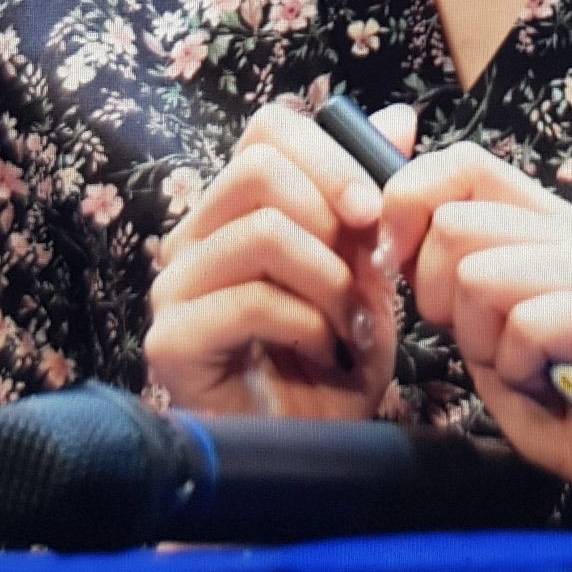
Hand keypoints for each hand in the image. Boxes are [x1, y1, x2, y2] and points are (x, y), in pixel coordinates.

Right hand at [145, 101, 417, 419]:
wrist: (313, 456)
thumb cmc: (336, 362)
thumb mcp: (370, 269)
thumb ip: (374, 195)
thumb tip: (400, 116)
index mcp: (235, 210)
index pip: (268, 130)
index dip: (330, 157)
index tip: (373, 209)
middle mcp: (192, 239)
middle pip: (261, 168)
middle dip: (333, 217)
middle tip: (368, 275)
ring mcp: (173, 289)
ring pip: (265, 230)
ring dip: (331, 279)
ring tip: (350, 323)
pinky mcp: (170, 341)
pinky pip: (252, 299)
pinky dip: (309, 324)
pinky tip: (324, 352)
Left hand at [379, 144, 571, 535]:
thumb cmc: (559, 401)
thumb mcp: (484, 325)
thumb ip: (447, 269)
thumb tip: (385, 217)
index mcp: (550, 224)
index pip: (466, 163)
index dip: (411, 199)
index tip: (394, 259)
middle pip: (458, 224)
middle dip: (439, 297)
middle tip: (482, 344)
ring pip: (482, 276)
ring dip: (482, 340)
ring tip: (522, 369)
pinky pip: (526, 326)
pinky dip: (517, 371)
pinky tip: (548, 388)